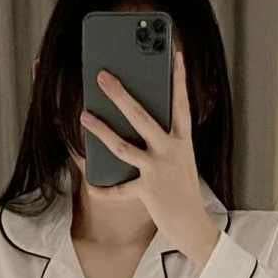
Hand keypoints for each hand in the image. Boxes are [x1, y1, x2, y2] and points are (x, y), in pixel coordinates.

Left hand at [78, 50, 220, 265]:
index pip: (181, 102)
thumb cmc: (182, 188)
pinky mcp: (148, 192)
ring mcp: (158, 170)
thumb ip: (165, 139)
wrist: (194, 225)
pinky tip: (92, 186)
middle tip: (102, 75)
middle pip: (141, 116)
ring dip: (101, 131)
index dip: (179, 77)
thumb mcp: (180, 158)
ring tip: (84, 115)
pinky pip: (120, 190)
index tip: (175, 52)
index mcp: (182, 139)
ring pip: (124, 147)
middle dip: (120, 94)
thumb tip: (139, 119)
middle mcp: (171, 151)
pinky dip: (105, 190)